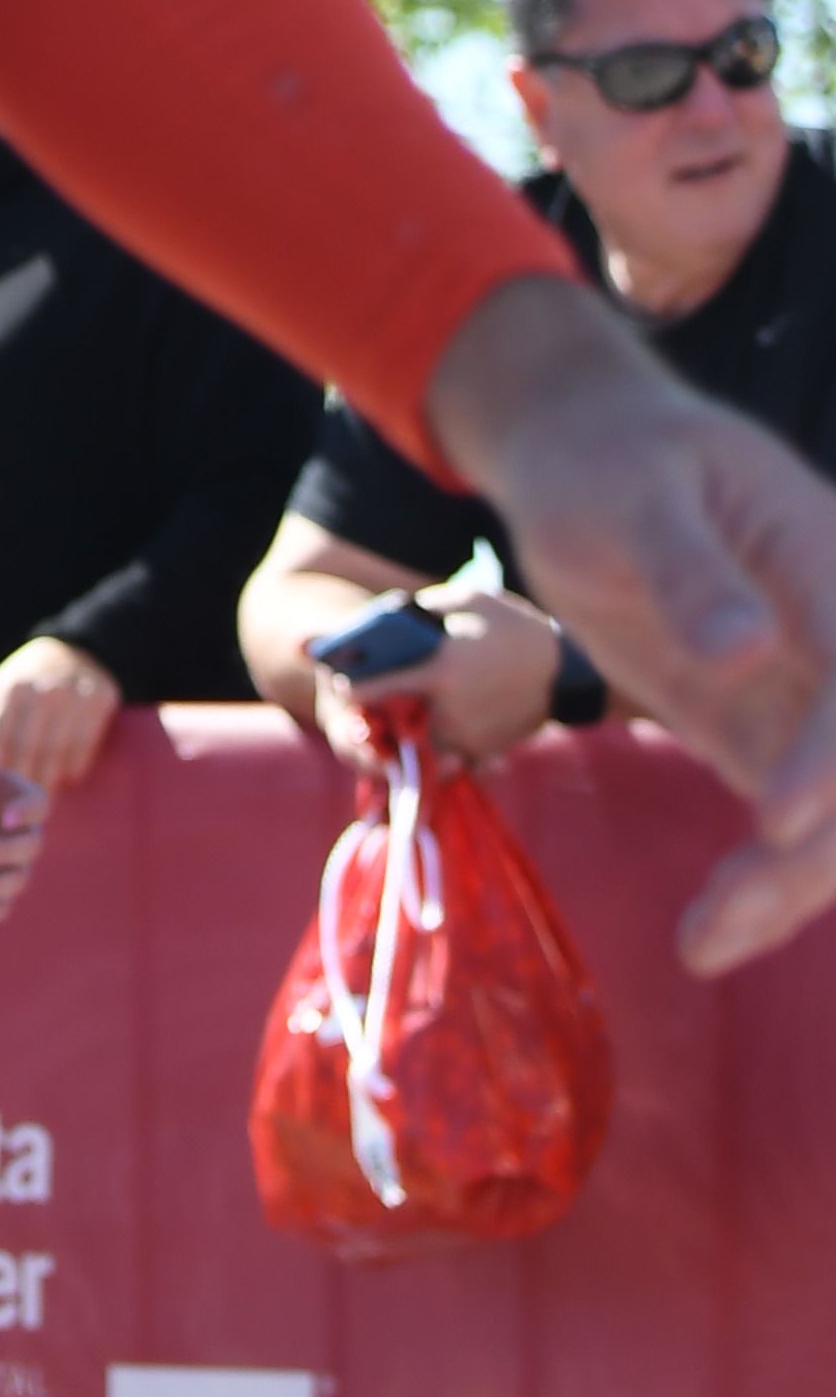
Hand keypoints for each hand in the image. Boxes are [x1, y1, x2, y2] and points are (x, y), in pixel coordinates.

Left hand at [0, 632, 122, 787]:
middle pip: (27, 749)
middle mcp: (42, 689)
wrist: (75, 652)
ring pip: (56, 752)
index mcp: (12, 687)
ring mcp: (73, 694)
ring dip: (46, 780)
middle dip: (20, 781)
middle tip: (15, 809)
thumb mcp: (4, 690)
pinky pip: (83, 747)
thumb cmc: (30, 681)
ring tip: (38, 801)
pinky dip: (72, 769)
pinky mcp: (100, 700)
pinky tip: (64, 780)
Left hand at [313, 582, 555, 780]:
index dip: (349, 687)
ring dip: (405, 730)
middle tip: (366, 699)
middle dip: (375, 712)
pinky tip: (440, 721)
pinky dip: (436, 744)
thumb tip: (381, 618)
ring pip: (416, 741)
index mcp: (439, 670)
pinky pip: (445, 755)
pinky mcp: (483, 753)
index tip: (335, 682)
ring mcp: (467, 738)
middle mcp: (449, 711)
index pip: (373, 687)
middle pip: (390, 721)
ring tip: (405, 708)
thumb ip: (418, 608)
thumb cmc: (511, 625)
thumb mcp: (464, 599)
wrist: (568, 669)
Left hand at [429, 278, 835, 969]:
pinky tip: (711, 933)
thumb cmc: (605, 459)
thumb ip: (685, 568)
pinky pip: (794, 823)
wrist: (586, 457)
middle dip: (819, 848)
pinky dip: (766, 881)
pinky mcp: (768, 732)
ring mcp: (810, 694)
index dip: (834, 752)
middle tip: (729, 912)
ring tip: (704, 940)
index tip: (778, 817)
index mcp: (826, 562)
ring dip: (792, 884)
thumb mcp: (629, 493)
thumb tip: (747, 649)